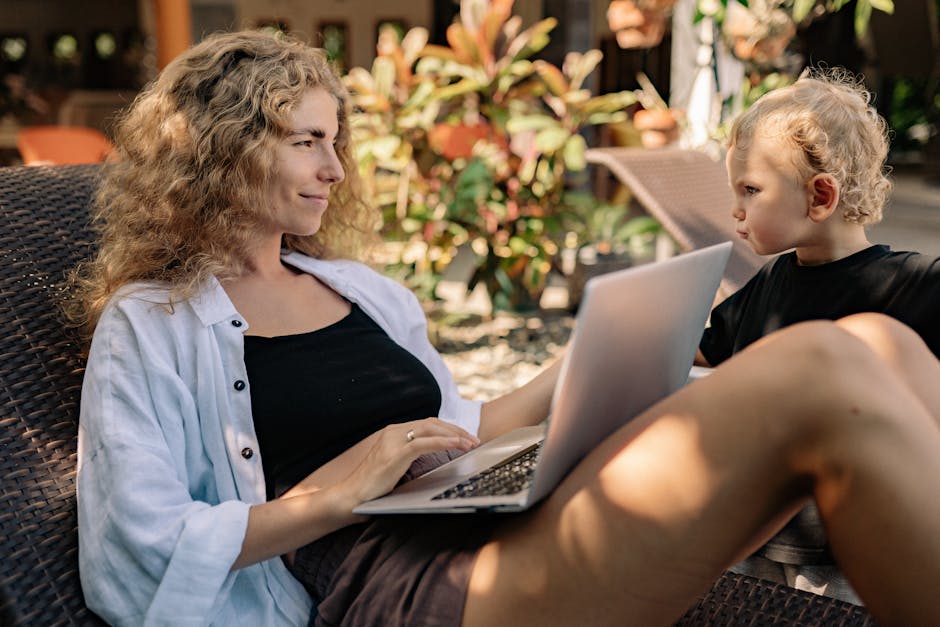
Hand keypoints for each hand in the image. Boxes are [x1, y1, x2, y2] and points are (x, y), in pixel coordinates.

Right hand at [337, 418, 478, 506]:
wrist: (349, 498)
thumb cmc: (372, 488)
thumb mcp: (395, 466)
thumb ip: (410, 456)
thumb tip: (435, 456)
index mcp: (394, 433)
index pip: (428, 424)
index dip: (450, 429)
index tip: (466, 437)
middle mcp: (393, 432)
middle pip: (433, 423)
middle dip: (457, 430)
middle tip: (474, 440)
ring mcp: (393, 441)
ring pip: (431, 429)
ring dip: (455, 435)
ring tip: (471, 443)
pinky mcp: (394, 455)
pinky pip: (424, 443)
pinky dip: (444, 442)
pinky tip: (458, 446)